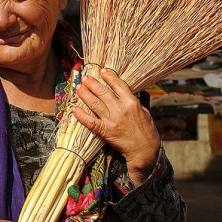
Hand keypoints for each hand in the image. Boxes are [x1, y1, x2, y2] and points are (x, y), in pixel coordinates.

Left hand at [71, 68, 159, 185]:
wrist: (145, 151)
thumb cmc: (147, 132)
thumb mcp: (146, 112)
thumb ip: (138, 101)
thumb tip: (135, 92)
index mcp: (132, 102)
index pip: (118, 85)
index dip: (109, 76)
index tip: (102, 70)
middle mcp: (120, 109)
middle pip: (103, 92)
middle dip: (92, 83)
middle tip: (85, 78)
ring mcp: (112, 120)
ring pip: (94, 103)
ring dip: (85, 94)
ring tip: (78, 88)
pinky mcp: (105, 131)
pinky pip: (90, 121)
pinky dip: (81, 115)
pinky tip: (74, 109)